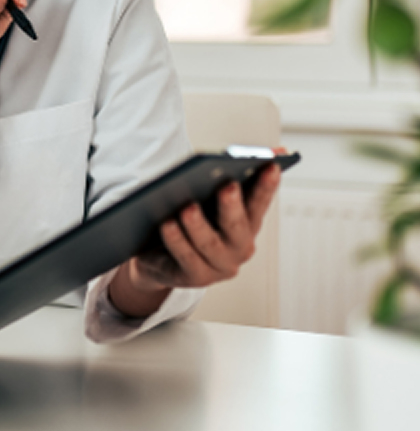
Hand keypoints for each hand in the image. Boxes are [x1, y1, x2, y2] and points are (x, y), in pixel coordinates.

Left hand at [109, 161, 281, 317]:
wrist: (161, 260)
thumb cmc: (190, 224)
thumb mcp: (207, 201)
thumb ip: (224, 179)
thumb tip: (253, 153)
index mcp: (247, 223)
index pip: (259, 202)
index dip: (267, 185)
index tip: (271, 164)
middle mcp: (239, 246)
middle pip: (237, 224)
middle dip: (232, 204)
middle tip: (227, 186)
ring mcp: (219, 265)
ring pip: (209, 244)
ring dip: (199, 225)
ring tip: (187, 208)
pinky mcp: (196, 277)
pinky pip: (186, 258)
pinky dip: (177, 240)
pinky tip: (166, 225)